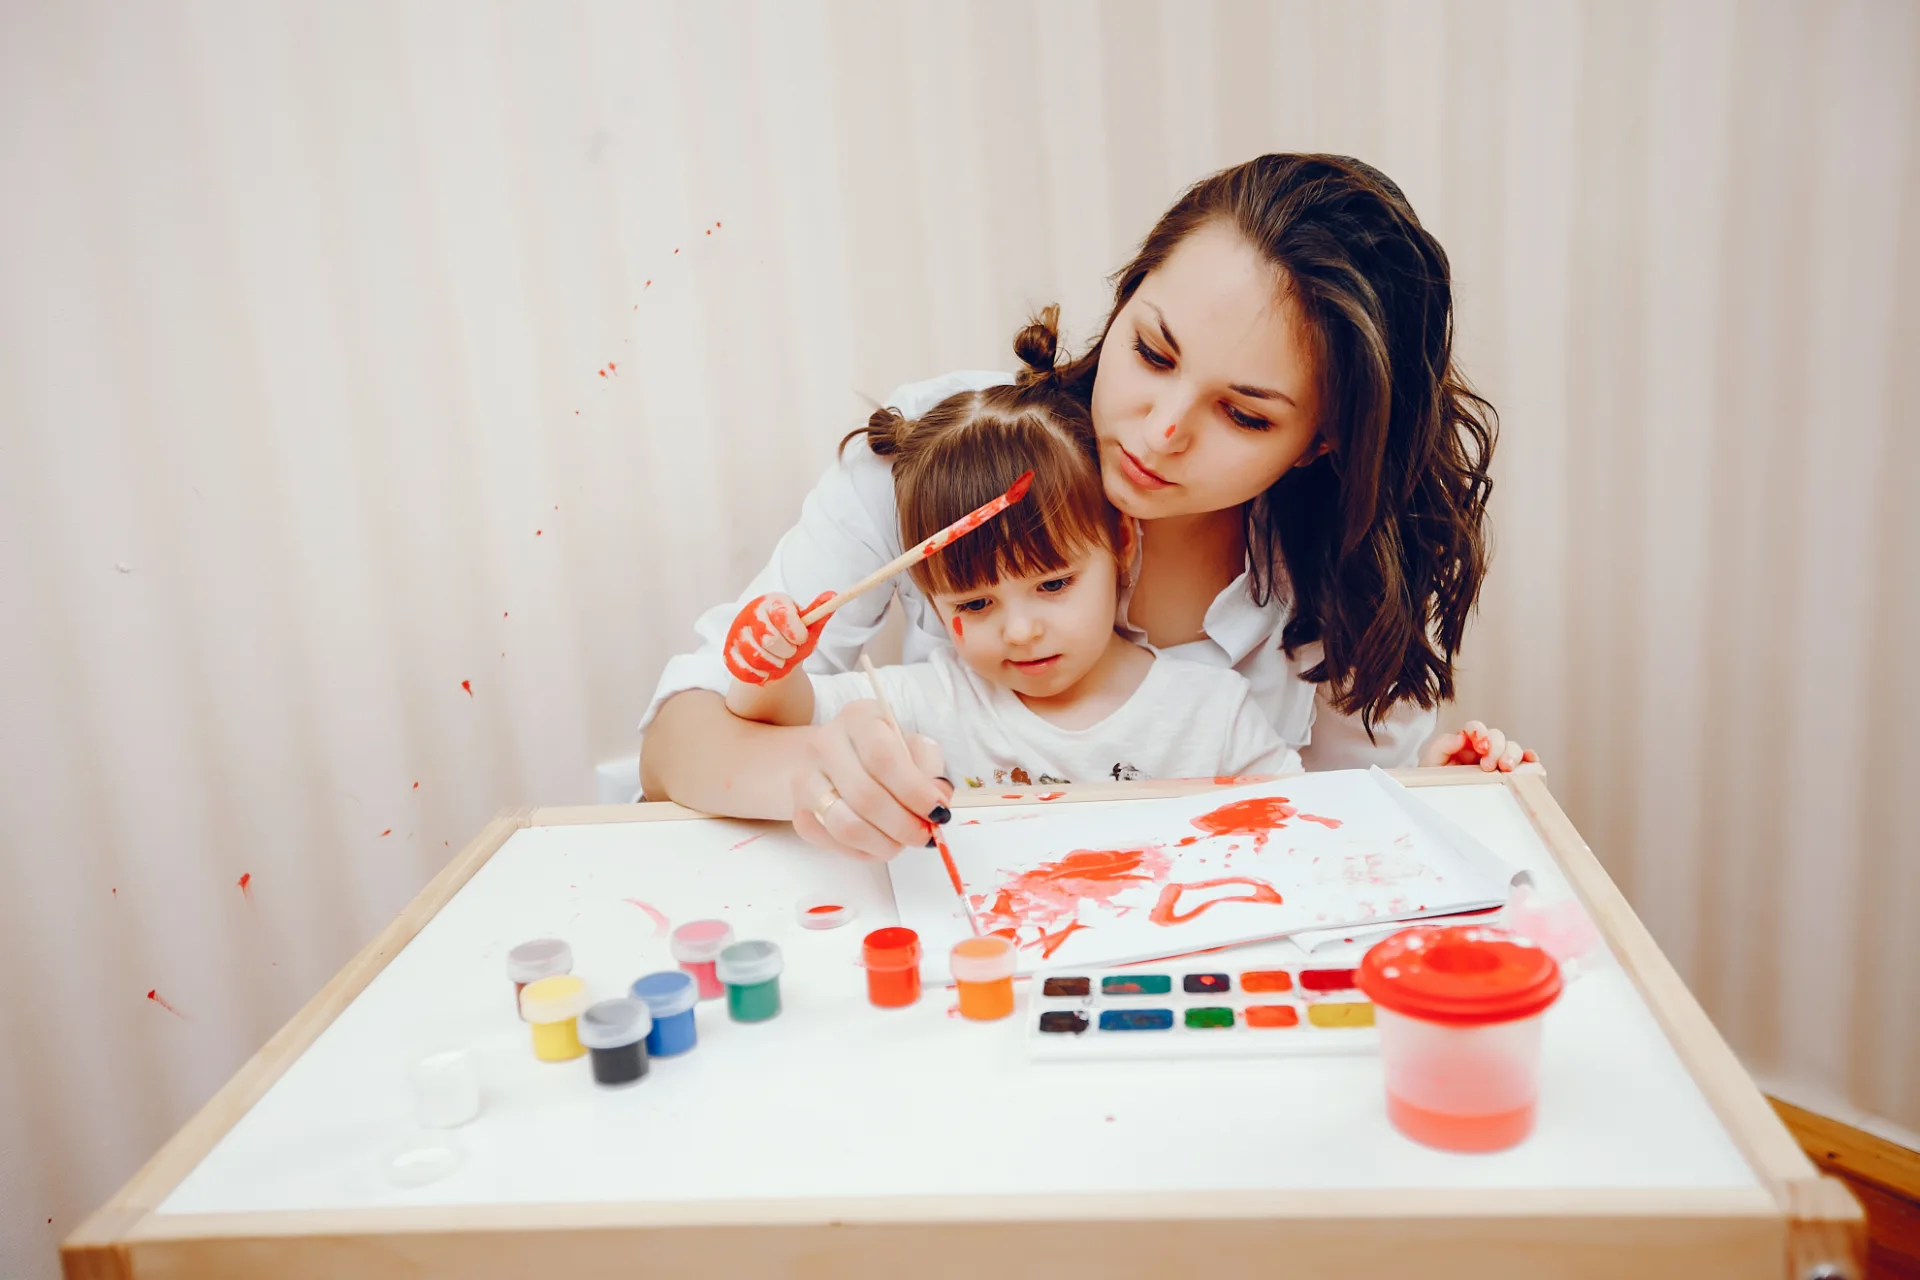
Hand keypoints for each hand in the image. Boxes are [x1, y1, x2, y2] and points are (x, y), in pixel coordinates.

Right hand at [724, 591, 834, 684]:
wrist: (775, 655)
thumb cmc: (793, 637)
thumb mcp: (808, 627)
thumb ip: (819, 613)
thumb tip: (833, 596)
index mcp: (772, 602)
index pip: (781, 614)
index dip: (795, 631)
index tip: (800, 638)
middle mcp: (750, 614)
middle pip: (769, 639)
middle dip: (786, 651)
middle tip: (789, 652)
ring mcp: (737, 633)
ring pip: (755, 657)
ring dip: (774, 665)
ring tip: (779, 662)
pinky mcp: (729, 652)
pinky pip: (742, 670)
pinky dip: (758, 675)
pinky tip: (766, 672)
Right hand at [790, 700, 954, 860]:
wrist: (830, 760)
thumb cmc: (881, 752)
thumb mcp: (911, 746)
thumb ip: (929, 769)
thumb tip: (938, 801)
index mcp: (858, 718)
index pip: (883, 757)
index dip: (914, 790)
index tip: (938, 811)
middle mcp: (824, 744)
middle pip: (865, 796)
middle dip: (903, 825)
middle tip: (925, 836)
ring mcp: (806, 779)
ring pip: (845, 826)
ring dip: (884, 843)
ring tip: (902, 842)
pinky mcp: (799, 813)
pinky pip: (835, 843)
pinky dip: (865, 851)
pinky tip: (880, 842)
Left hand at [1421, 720, 1542, 772]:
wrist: (1441, 806)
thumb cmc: (1436, 782)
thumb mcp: (1431, 764)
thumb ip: (1441, 746)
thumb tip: (1461, 736)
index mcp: (1466, 743)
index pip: (1476, 727)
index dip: (1480, 732)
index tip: (1480, 746)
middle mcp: (1485, 749)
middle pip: (1498, 736)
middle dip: (1496, 748)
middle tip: (1488, 766)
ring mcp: (1500, 761)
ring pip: (1513, 748)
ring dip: (1513, 755)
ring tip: (1506, 769)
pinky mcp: (1513, 775)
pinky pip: (1527, 763)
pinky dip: (1531, 760)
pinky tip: (1531, 762)